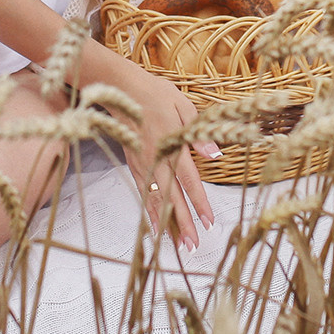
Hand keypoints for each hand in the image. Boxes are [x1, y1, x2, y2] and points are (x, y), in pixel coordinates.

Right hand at [106, 58, 216, 249]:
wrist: (119, 87)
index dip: (199, 202)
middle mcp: (155, 158)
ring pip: (155, 199)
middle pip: (171, 197)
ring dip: (166, 223)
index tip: (208, 222)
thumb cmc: (154, 93)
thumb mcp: (182, 105)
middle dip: (182, 223)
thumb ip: (198, 133)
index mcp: (170, 144)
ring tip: (176, 245)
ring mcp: (141, 163)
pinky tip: (154, 227)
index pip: (188, 180)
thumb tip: (214, 155)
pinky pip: (142, 192)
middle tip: (193, 245)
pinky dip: (149, 211)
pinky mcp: (132, 164)